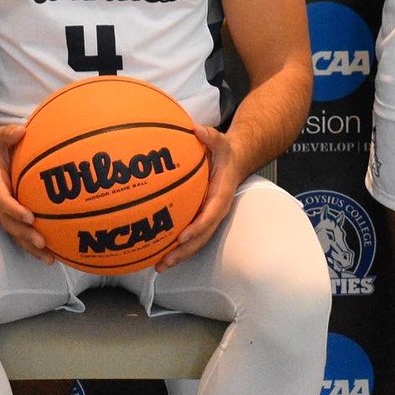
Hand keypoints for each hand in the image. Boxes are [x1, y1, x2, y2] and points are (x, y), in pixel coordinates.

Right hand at [0, 123, 55, 264]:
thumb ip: (8, 134)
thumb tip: (21, 130)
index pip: (3, 201)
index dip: (14, 210)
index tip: (29, 216)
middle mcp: (0, 204)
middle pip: (10, 224)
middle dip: (25, 235)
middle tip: (41, 241)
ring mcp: (7, 214)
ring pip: (18, 235)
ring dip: (32, 248)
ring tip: (50, 258)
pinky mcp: (16, 219)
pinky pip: (25, 235)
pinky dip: (37, 248)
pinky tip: (55, 257)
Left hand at [155, 123, 243, 271]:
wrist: (237, 161)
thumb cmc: (226, 152)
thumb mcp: (221, 142)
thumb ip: (211, 136)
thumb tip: (197, 129)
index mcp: (221, 196)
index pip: (210, 216)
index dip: (197, 228)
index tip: (182, 237)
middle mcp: (215, 211)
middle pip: (201, 237)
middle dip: (184, 251)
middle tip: (165, 261)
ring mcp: (208, 216)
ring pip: (195, 241)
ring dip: (178, 254)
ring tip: (158, 266)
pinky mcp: (201, 217)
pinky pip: (190, 234)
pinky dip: (176, 245)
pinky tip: (157, 251)